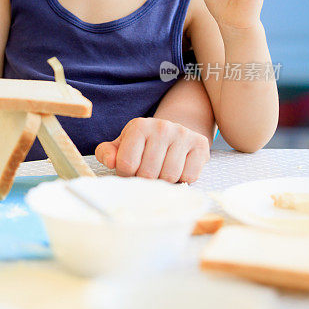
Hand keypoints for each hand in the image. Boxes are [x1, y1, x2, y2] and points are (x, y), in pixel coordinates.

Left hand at [95, 117, 209, 182]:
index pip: (126, 164)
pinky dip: (181, 179)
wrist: (174, 134)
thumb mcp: (122, 145)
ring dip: (163, 181)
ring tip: (161, 171)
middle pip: (148, 173)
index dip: (126, 174)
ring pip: (169, 176)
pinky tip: (177, 169)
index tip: (130, 170)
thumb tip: (110, 161)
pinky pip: (189, 176)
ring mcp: (183, 134)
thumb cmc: (144, 144)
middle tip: (146, 173)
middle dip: (144, 180)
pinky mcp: (200, 145)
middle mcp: (162, 127)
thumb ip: (107, 153)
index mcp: (139, 126)